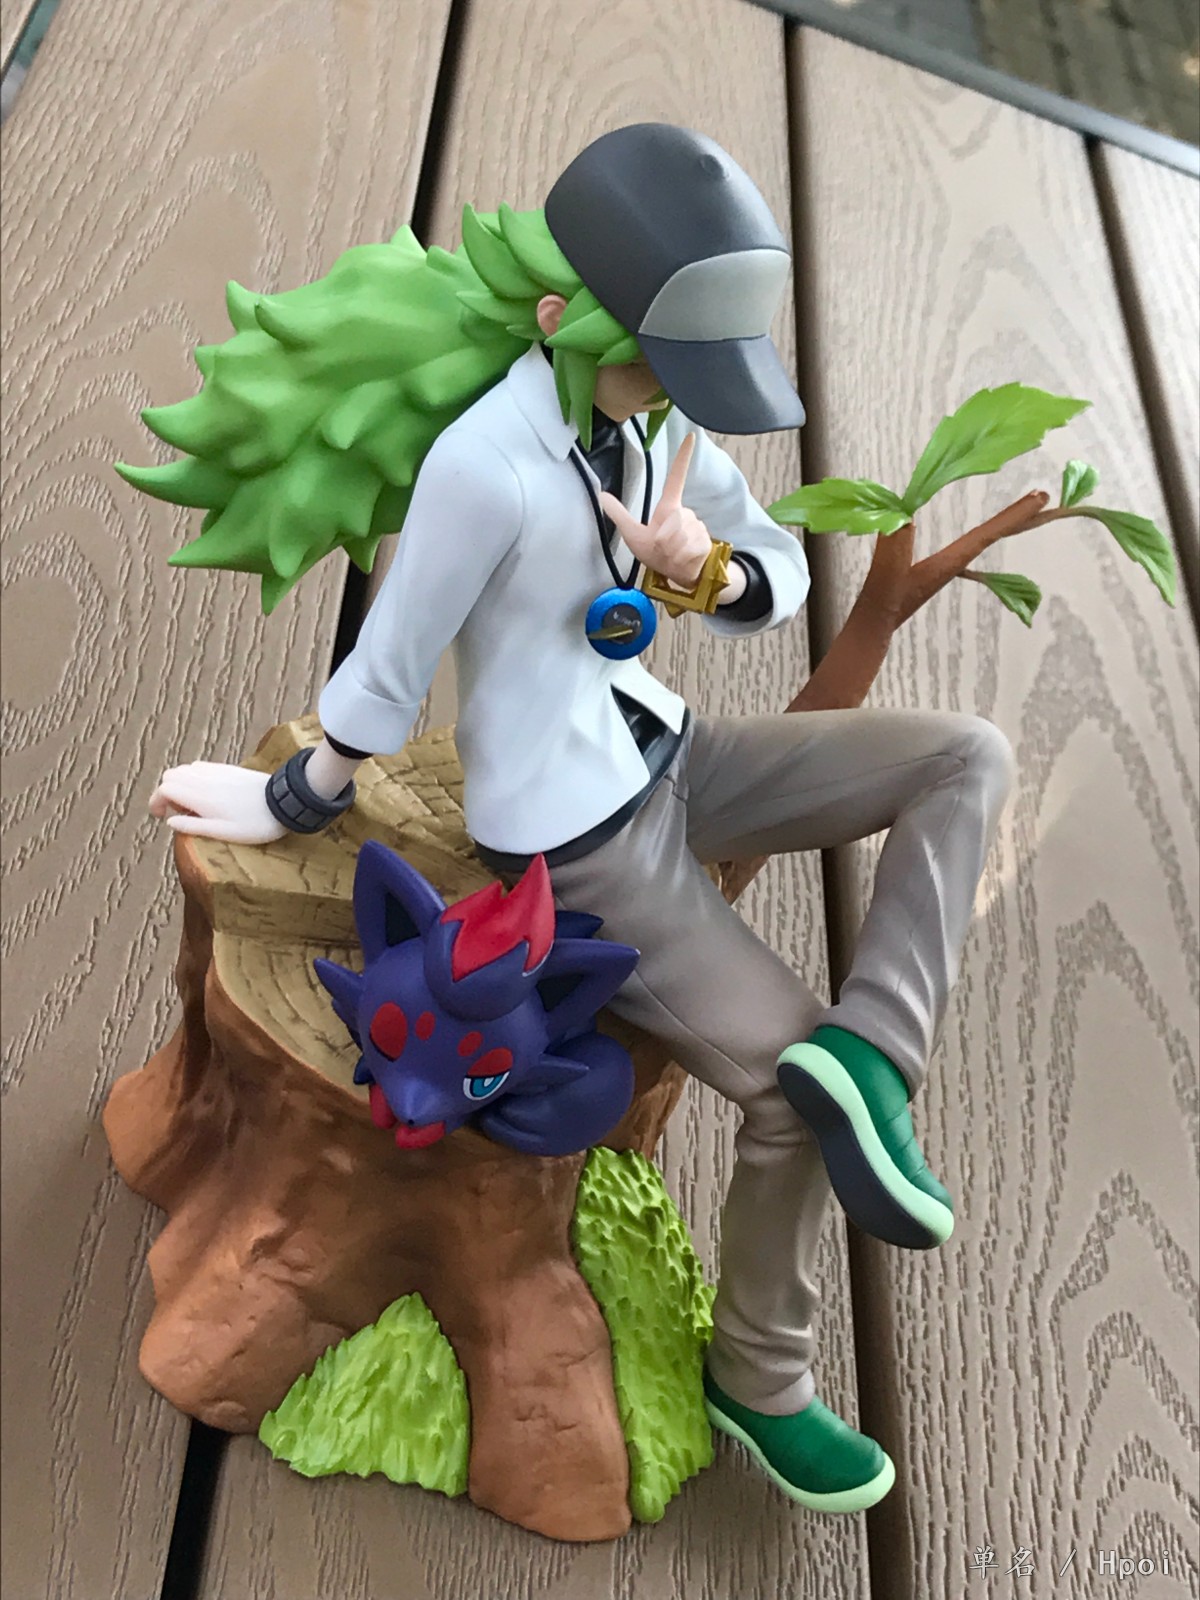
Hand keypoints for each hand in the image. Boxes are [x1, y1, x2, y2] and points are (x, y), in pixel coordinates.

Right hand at [149, 762, 286, 843]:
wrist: (284, 802)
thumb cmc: (254, 823)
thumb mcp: (222, 832)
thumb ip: (193, 826)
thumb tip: (170, 822)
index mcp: (200, 795)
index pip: (164, 788)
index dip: (157, 801)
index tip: (162, 816)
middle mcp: (204, 778)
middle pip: (171, 775)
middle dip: (167, 792)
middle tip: (182, 812)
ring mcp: (217, 770)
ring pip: (185, 769)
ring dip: (181, 785)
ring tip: (195, 805)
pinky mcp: (228, 768)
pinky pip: (201, 767)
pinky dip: (195, 778)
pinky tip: (209, 794)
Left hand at [600, 434, 711, 589]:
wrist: (679, 576)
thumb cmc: (656, 554)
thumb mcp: (633, 534)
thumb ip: (619, 515)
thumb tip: (601, 495)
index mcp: (669, 507)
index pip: (677, 478)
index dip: (683, 457)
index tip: (691, 436)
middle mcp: (685, 513)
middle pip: (671, 522)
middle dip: (663, 541)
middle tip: (664, 549)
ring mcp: (698, 526)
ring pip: (679, 537)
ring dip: (672, 552)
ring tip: (674, 556)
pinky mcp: (706, 541)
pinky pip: (688, 549)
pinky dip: (681, 560)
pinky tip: (685, 561)